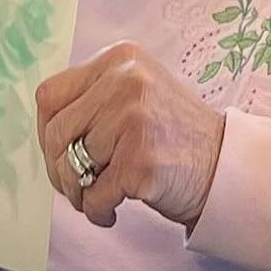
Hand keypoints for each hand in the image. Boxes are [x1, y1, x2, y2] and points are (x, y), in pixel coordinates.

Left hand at [36, 41, 225, 230]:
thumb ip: (94, 96)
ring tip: (100, 198)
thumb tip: (45, 128)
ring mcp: (133, 120)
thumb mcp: (136, 91)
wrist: (225, 164)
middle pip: (56, 133)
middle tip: (77, 186)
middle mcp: (125, 81)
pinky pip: (94, 195)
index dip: (45, 131)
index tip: (59, 153)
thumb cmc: (173, 134)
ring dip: (79, 194)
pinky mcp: (140, 160)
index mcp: (119, 59)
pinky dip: (97, 211)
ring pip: (71, 166)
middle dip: (59, 169)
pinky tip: (113, 210)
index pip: (50, 95)